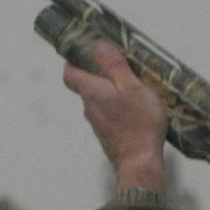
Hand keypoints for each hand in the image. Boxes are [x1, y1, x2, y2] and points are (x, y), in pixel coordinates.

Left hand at [63, 43, 167, 192]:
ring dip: (111, 93)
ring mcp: (97, 124)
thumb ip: (115, 66)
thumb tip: (99, 47)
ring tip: (133, 89)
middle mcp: (89, 108)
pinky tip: (136, 110)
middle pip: (86, 86)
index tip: (83, 53)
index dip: (72, 61)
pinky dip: (117, 109)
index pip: (69, 73)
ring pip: (99, 102)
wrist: (140, 162)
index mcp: (91, 92)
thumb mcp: (132, 87)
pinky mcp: (107, 136)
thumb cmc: (139, 123)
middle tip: (119, 66)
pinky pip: (108, 115)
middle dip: (99, 75)